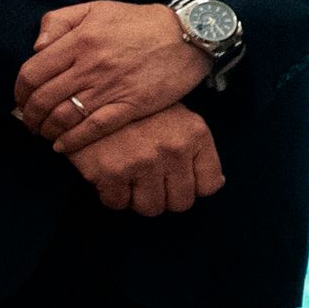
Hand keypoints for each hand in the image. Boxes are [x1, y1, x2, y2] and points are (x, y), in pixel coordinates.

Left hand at [13, 1, 210, 156]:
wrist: (189, 35)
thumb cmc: (140, 22)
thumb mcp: (97, 8)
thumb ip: (59, 21)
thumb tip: (37, 47)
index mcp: (79, 41)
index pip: (32, 73)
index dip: (19, 91)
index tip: (20, 100)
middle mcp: (91, 66)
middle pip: (43, 99)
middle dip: (30, 116)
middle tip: (31, 121)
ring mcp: (111, 87)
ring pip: (64, 117)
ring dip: (47, 130)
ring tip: (46, 133)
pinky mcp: (132, 105)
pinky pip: (94, 128)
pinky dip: (73, 141)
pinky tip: (63, 146)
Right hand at [65, 104, 221, 215]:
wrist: (90, 99)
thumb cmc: (139, 112)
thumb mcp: (180, 119)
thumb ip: (198, 149)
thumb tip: (218, 183)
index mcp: (195, 135)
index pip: (209, 185)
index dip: (192, 187)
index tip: (178, 181)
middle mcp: (174, 149)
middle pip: (181, 203)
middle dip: (166, 197)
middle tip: (151, 181)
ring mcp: (143, 162)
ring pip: (151, 208)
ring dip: (139, 199)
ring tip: (131, 178)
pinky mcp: (112, 172)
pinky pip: (118, 204)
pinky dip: (113, 195)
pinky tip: (111, 175)